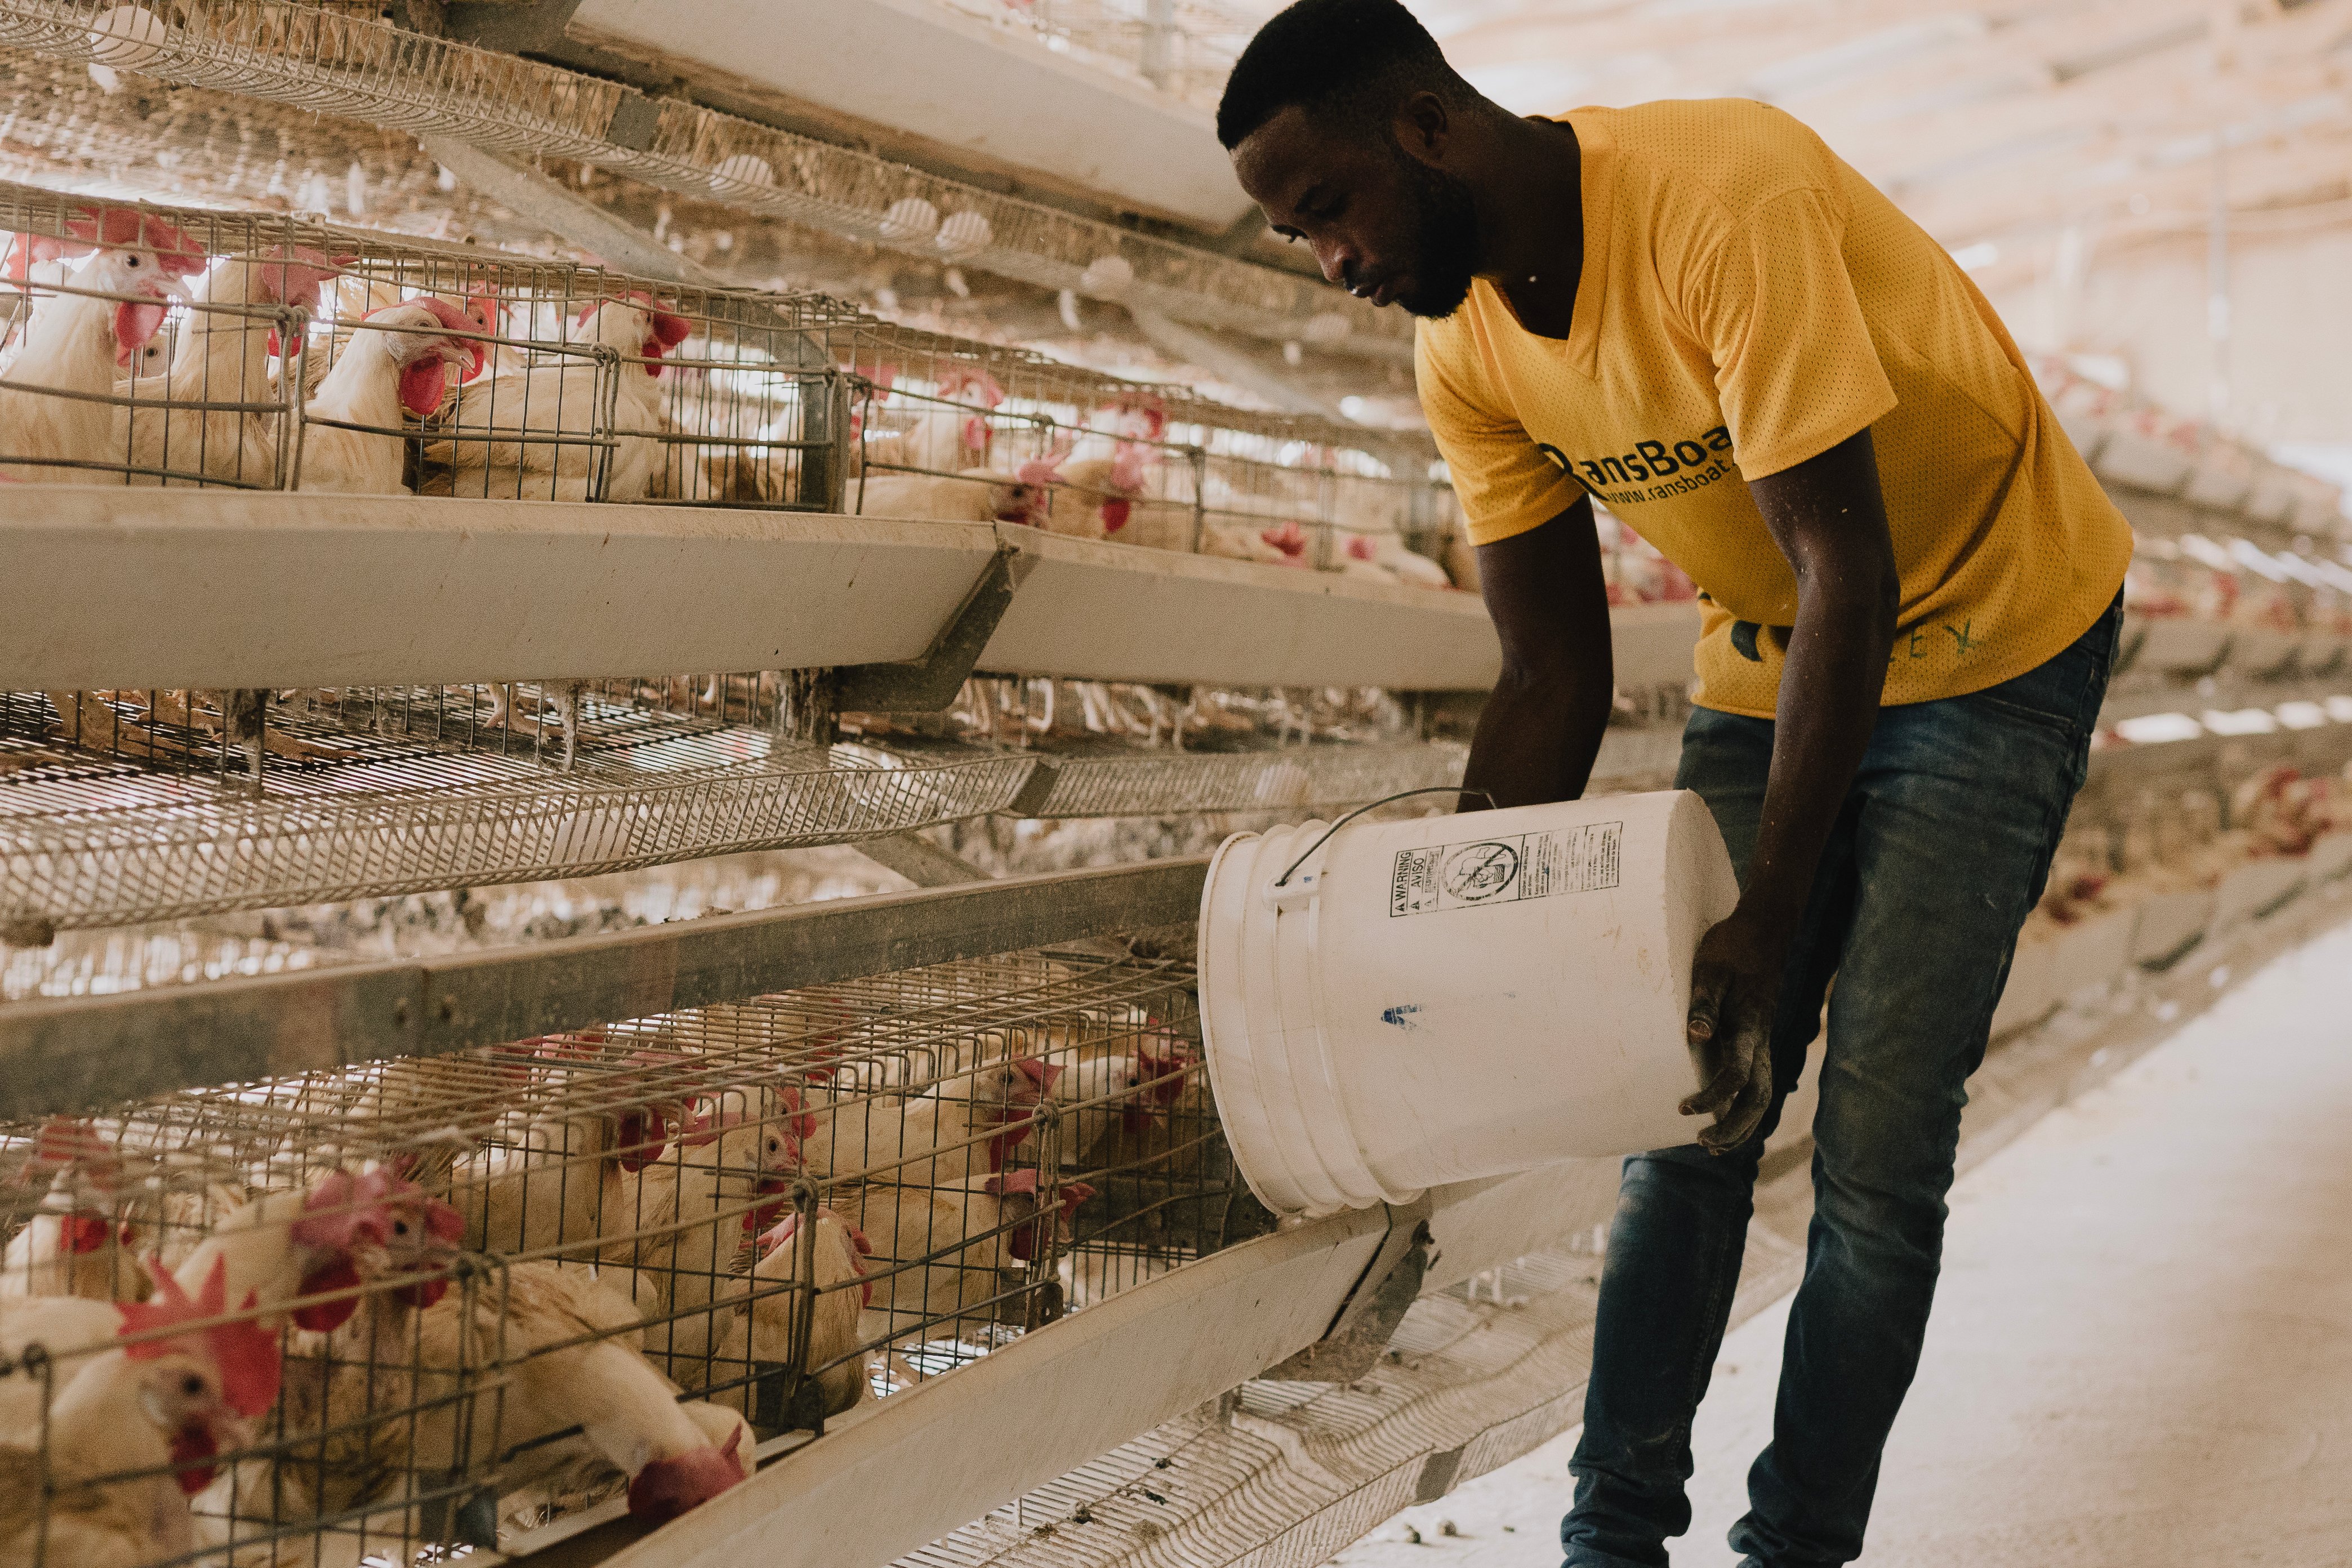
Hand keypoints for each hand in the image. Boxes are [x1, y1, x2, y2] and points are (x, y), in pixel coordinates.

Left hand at [1680, 909, 1786, 1153]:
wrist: (1764, 932)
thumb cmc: (1732, 949)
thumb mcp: (1711, 970)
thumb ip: (1705, 1004)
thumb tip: (1696, 1035)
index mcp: (1750, 1028)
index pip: (1736, 1075)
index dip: (1712, 1096)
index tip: (1683, 1109)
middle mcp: (1762, 1042)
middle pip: (1758, 1099)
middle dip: (1734, 1128)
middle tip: (1703, 1143)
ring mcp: (1765, 1044)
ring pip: (1763, 1097)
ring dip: (1742, 1125)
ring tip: (1714, 1147)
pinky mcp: (1760, 1042)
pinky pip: (1759, 1085)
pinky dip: (1746, 1109)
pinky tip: (1727, 1121)